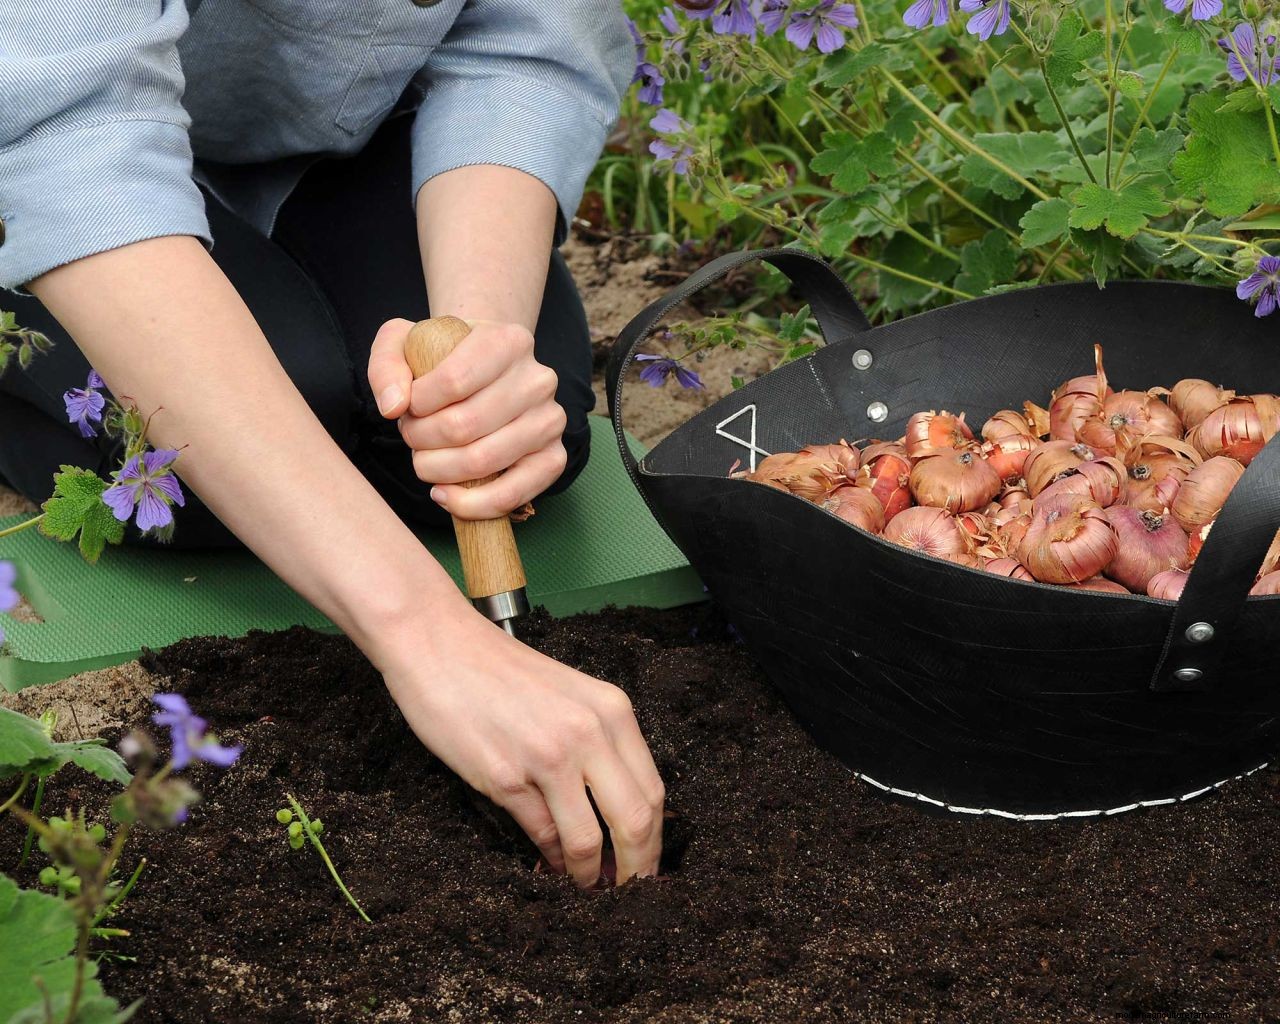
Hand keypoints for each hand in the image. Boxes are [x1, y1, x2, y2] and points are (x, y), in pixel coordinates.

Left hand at [367, 317, 567, 518]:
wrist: (486, 372)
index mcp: (508, 342)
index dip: (417, 405)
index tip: (407, 408)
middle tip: (412, 437)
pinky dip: (470, 504)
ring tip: (425, 460)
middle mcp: (538, 379)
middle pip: (464, 425)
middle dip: (421, 440)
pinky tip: (445, 494)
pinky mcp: (554, 458)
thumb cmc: (444, 360)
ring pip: (483, 462)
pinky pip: (512, 494)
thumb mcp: (405, 342)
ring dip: (438, 470)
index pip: (453, 380)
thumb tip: (393, 407)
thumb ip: (386, 364)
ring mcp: (550, 421)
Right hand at [380, 612, 665, 886]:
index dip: (655, 840)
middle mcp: (588, 733)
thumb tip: (620, 811)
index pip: (653, 791)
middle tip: (628, 892)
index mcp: (612, 711)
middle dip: (636, 868)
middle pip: (635, 821)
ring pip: (589, 839)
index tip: (648, 864)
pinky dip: (550, 859)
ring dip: (590, 875)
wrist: (440, 644)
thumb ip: (599, 744)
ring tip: (586, 887)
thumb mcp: (571, 696)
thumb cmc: (501, 672)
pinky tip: (549, 864)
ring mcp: (548, 756)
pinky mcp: (506, 776)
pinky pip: (541, 834)